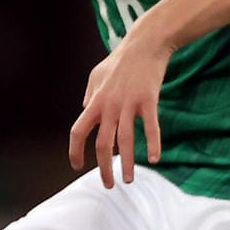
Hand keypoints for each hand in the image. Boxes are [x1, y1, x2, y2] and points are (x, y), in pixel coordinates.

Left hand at [68, 31, 170, 188]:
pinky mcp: (148, 100)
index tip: (77, 166)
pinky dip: (153, 144)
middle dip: (103, 168)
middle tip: (107, 185)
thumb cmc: (120, 60)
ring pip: (125, 141)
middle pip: (102, 144)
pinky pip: (150, 127)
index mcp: (94, 102)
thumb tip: (83, 110)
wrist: (144, 44)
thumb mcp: (96, 75)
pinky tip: (154, 159)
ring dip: (127, 164)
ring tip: (129, 180)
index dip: (75, 151)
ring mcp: (128, 104)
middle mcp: (109, 106)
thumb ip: (89, 95)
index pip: (78, 131)